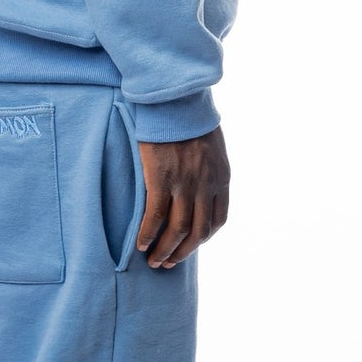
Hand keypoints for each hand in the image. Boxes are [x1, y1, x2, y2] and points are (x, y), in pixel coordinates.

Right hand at [136, 124, 230, 267]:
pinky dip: (148, 235)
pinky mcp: (161, 179)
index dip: (204, 237)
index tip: (191, 243)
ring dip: (166, 250)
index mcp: (221, 177)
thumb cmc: (188, 117)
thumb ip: (207, 168)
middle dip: (184, 252)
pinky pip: (155, 217)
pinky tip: (141, 244)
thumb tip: (198, 182)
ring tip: (154, 261)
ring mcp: (184, 184)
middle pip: (198, 231)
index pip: (218, 219)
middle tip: (169, 262)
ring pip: (178, 230)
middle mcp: (206, 185)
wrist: (174, 98)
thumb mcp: (211, 145)